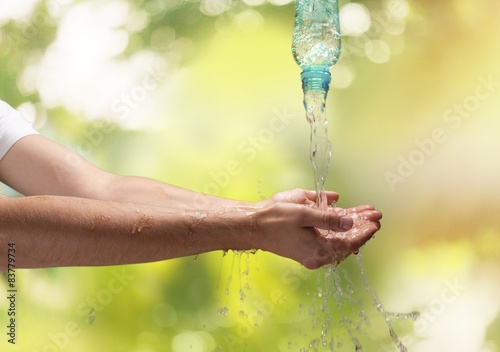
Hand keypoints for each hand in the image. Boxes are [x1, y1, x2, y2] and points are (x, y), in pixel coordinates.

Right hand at [254, 189, 381, 268]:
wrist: (253, 225)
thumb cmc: (275, 218)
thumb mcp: (304, 214)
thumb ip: (328, 219)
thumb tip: (349, 222)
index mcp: (318, 250)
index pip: (348, 243)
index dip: (364, 231)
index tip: (375, 221)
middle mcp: (317, 255)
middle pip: (346, 241)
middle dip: (361, 226)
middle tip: (376, 215)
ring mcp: (311, 251)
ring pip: (338, 238)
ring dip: (351, 225)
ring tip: (366, 213)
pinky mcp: (306, 245)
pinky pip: (327, 236)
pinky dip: (338, 226)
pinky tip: (346, 215)